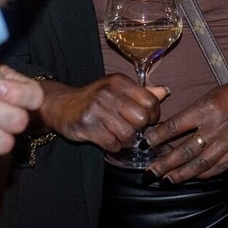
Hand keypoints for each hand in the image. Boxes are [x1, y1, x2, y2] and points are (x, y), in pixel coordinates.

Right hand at [37, 74, 167, 151]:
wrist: (62, 105)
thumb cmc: (96, 98)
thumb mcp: (118, 89)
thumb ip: (142, 92)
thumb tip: (165, 92)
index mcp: (119, 81)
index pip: (150, 101)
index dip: (153, 115)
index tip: (147, 120)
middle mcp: (108, 92)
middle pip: (141, 119)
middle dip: (138, 128)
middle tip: (129, 128)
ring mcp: (97, 109)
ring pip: (128, 134)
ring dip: (126, 140)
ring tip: (118, 134)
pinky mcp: (87, 126)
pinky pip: (113, 144)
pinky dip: (114, 146)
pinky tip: (107, 139)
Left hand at [145, 60, 227, 182]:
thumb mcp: (213, 94)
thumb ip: (194, 111)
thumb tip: (172, 128)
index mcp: (206, 108)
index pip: (175, 126)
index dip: (158, 137)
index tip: (146, 144)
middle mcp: (216, 126)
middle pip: (185, 150)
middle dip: (165, 163)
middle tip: (150, 171)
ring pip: (200, 163)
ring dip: (182, 173)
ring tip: (168, 179)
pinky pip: (218, 167)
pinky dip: (204, 173)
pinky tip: (193, 176)